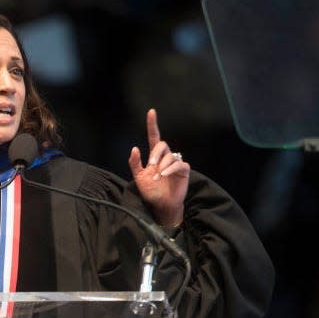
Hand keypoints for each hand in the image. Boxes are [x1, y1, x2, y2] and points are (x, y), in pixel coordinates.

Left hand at [127, 108, 189, 227]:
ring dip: (161, 166)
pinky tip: (164, 175)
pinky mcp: (184, 171)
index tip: (151, 112)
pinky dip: (171, 168)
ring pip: (170, 156)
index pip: (153, 137)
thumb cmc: (151, 191)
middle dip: (155, 154)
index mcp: (154, 157)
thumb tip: (135, 148)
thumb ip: (135, 163)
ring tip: (157, 178)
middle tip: (151, 166)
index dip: (152, 125)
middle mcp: (165, 157)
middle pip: (162, 144)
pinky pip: (179, 164)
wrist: (161, 205)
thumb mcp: (138, 177)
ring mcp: (175, 163)